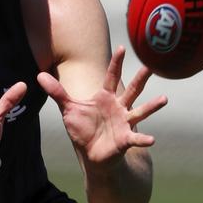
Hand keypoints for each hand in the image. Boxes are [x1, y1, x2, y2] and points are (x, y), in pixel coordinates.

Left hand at [37, 46, 166, 165]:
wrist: (91, 154)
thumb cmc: (82, 130)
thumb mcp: (68, 109)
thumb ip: (56, 92)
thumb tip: (38, 75)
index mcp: (105, 97)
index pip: (111, 77)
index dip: (116, 63)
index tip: (123, 47)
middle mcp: (119, 107)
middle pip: (131, 90)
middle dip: (140, 79)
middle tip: (152, 65)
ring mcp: (124, 123)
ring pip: (140, 111)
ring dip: (152, 106)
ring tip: (164, 99)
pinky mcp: (125, 139)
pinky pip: (136, 138)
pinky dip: (143, 139)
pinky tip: (152, 139)